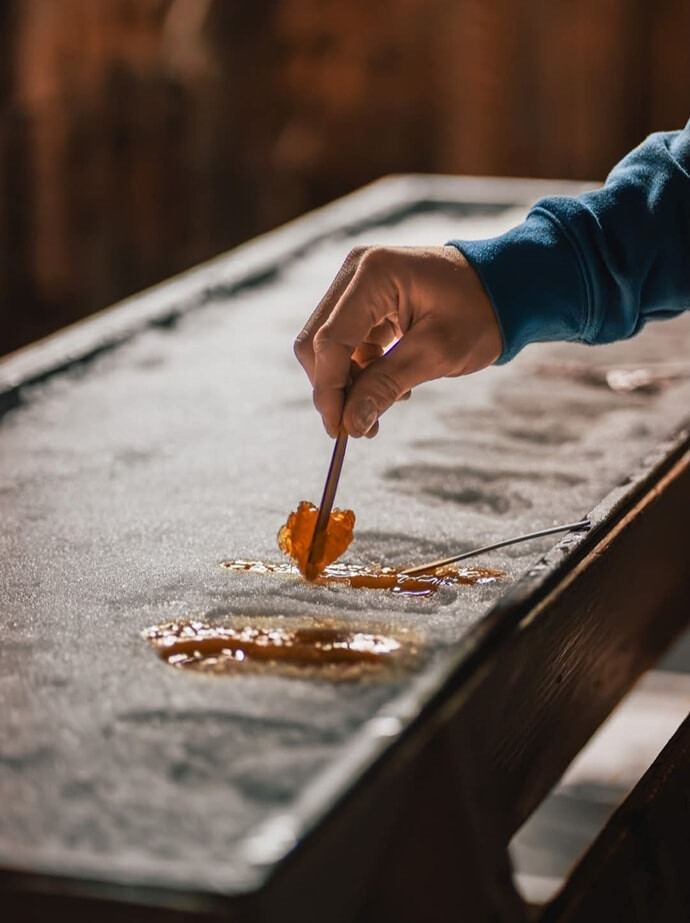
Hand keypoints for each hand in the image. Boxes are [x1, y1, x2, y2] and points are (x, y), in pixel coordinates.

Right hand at [294, 245, 501, 437]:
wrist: (504, 288)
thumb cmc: (479, 313)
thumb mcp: (437, 353)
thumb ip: (387, 385)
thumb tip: (350, 424)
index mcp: (373, 274)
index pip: (330, 340)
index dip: (329, 390)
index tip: (340, 430)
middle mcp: (355, 272)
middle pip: (317, 342)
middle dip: (333, 389)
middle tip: (358, 427)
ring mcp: (357, 285)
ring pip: (328, 348)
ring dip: (347, 385)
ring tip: (379, 411)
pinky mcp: (363, 302)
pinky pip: (346, 345)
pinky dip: (360, 373)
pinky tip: (390, 388)